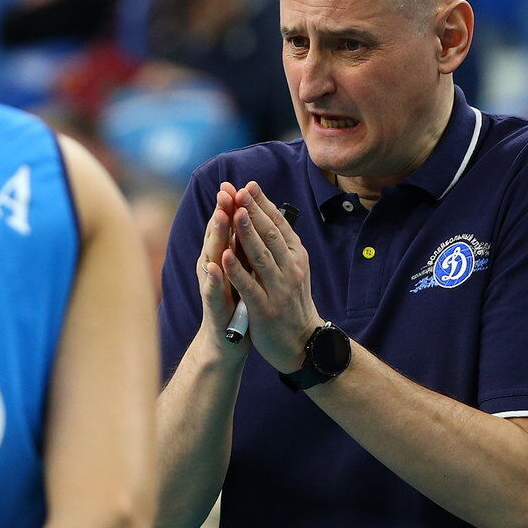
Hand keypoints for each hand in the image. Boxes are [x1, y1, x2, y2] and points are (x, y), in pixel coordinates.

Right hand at [195, 182, 249, 361]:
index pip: (227, 226)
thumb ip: (245, 246)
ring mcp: (211, 285)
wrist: (227, 339)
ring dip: (216, 236)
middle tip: (225, 190)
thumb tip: (253, 219)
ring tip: (221, 216)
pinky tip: (213, 266)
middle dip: (222, 211)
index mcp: (224, 256)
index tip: (236, 183)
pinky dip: (212, 277)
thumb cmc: (237, 301)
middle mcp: (213, 266)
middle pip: (217, 234)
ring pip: (212, 256)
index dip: (230, 205)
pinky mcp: (213, 305)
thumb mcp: (244, 270)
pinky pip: (211, 289)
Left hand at [223, 181, 322, 372]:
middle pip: (270, 235)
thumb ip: (281, 244)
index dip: (263, 204)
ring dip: (246, 233)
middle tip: (239, 190)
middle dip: (253, 211)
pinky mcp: (265, 309)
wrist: (302, 342)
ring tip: (234, 213)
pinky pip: (249, 286)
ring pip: (261, 256)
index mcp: (296, 256)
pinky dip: (237, 270)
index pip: (279, 224)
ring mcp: (279, 289)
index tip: (249, 184)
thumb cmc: (292, 301)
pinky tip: (225, 256)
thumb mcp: (293, 268)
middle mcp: (290, 269)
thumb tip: (269, 212)